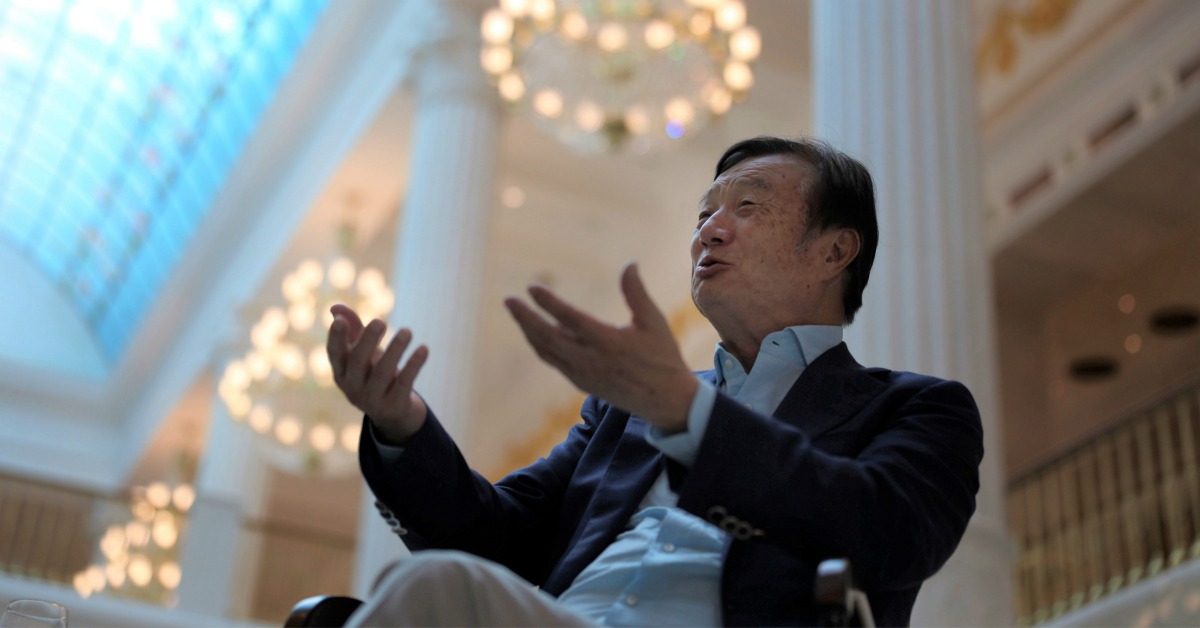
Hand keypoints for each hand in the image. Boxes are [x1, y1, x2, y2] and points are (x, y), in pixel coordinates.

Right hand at [326, 304, 429, 443]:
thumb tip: (335, 308)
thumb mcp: (362, 352)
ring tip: (407, 331)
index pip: (334, 353)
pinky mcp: (393, 406)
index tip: (340, 320)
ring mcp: (372, 399)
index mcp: (341, 371)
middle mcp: (352, 386)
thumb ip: (351, 328)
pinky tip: (424, 349)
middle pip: (358, 362)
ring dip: (395, 350)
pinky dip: (414, 365)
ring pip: (383, 372)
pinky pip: (404, 383)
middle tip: (380, 321)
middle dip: (368, 341)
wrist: (391, 412)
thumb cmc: (372, 372)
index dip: (336, 337)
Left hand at [505, 262, 696, 431]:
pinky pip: (554, 362)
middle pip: (548, 337)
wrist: (665, 400)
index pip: (571, 319)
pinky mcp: (582, 383)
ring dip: (529, 331)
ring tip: (517, 312)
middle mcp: (592, 360)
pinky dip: (541, 345)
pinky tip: (535, 332)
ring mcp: (584, 374)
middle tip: (509, 300)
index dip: (549, 303)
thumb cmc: (662, 357)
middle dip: (525, 318)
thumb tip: (629, 263)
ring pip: (547, 351)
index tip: (532, 288)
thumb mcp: (654, 322)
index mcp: (609, 342)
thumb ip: (636, 293)